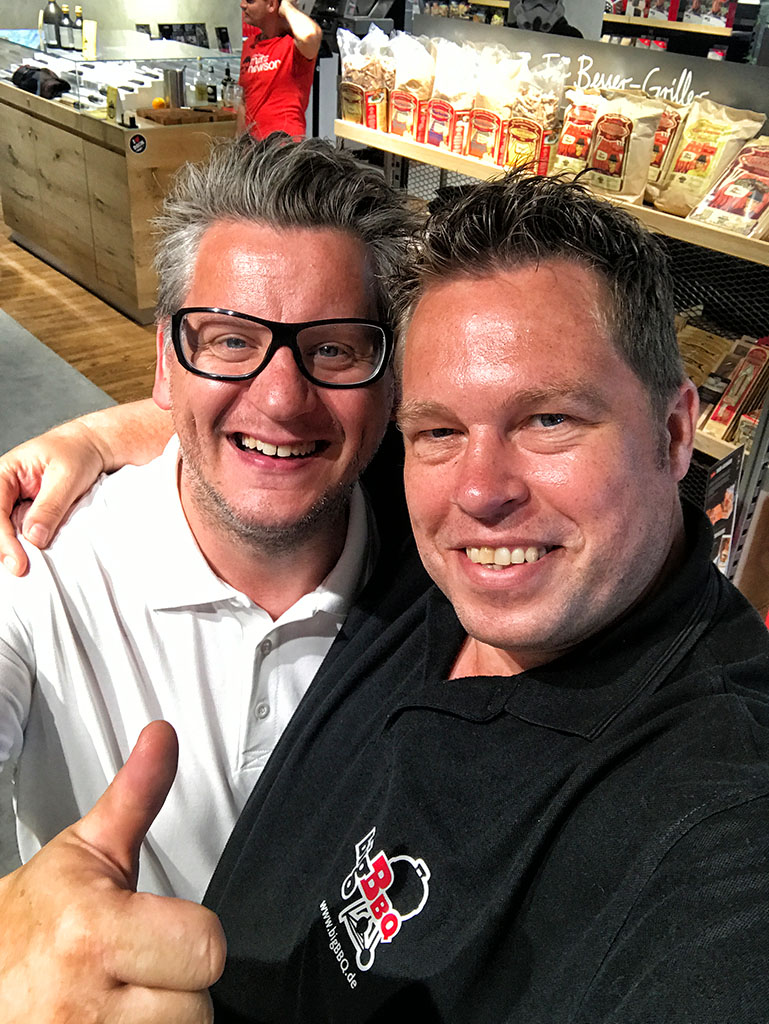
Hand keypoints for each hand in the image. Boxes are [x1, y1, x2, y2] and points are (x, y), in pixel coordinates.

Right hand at [0, 421, 107, 575]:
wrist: (92, 449)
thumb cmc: (78, 454)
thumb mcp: (67, 477)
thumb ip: (50, 506)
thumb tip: (33, 537)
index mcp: (4, 472)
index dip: (3, 540)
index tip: (18, 563)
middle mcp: (3, 489)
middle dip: (3, 548)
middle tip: (20, 570)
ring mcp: (13, 502)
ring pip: (4, 531)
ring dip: (12, 549)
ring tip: (25, 569)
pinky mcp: (25, 513)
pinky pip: (19, 533)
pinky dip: (23, 547)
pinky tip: (30, 559)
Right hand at [0, 722, 225, 1022]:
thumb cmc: (33, 921)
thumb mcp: (84, 852)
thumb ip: (134, 796)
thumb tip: (162, 737)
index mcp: (90, 934)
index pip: (206, 948)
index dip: (193, 939)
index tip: (165, 932)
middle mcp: (81, 1005)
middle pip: (197, 1007)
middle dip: (178, 988)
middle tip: (143, 970)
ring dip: (161, 1022)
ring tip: (128, 999)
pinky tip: (120, 1020)